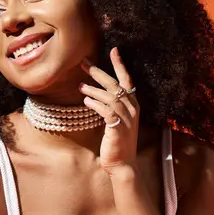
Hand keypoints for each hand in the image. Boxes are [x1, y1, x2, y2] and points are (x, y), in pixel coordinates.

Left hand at [79, 47, 139, 173]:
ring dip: (93, 90)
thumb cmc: (118, 143)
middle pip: (115, 84)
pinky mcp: (118, 127)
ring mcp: (127, 118)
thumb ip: (109, 106)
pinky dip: (95, 104)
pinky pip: (106, 110)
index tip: (113, 49)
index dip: (120, 64)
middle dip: (98, 72)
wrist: (123, 164)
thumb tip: (92, 94)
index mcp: (133, 105)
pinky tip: (86, 102)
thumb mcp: (116, 121)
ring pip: (109, 96)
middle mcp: (132, 109)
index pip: (127, 80)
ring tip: (80, 86)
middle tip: (83, 63)